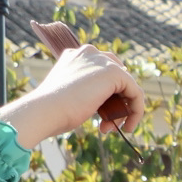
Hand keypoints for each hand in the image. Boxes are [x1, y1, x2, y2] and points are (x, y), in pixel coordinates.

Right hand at [0, 33, 145, 148]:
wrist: (45, 110)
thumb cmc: (52, 110)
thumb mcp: (70, 96)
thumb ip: (88, 92)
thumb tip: (102, 101)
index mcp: (76, 56)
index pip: (102, 72)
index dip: (108, 97)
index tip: (103, 118)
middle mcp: (89, 53)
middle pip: (117, 79)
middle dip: (117, 103)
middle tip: (109, 124)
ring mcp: (102, 61)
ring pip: (127, 88)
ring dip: (123, 111)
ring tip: (110, 128)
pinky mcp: (114, 72)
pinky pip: (136, 93)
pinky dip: (136, 111)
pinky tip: (128, 127)